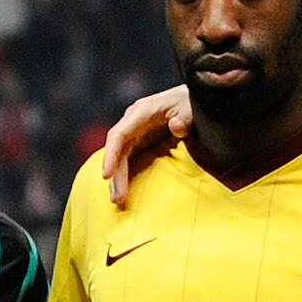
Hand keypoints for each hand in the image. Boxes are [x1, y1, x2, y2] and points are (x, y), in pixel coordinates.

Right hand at [98, 86, 193, 207]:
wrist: (195, 100)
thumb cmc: (191, 102)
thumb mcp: (191, 107)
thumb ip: (185, 117)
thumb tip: (176, 126)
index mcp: (141, 112)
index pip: (119, 135)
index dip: (111, 156)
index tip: (106, 175)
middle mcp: (134, 123)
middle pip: (118, 151)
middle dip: (116, 176)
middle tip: (117, 199)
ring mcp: (137, 134)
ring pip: (122, 159)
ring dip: (120, 179)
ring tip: (119, 202)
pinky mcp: (144, 143)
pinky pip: (132, 161)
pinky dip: (128, 176)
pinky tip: (126, 193)